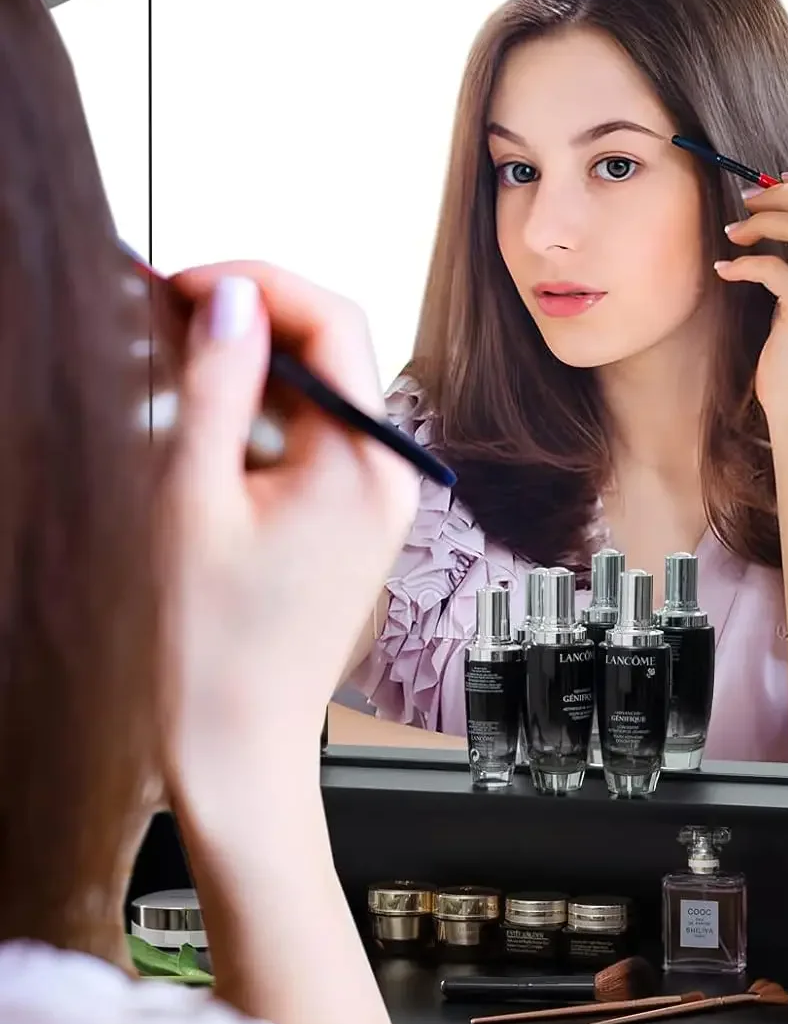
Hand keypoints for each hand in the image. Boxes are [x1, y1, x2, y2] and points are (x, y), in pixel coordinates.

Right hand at [156, 262, 417, 830]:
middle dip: (252, 318)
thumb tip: (227, 295)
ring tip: (172, 367)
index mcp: (363, 462)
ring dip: (251, 367)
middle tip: (164, 313)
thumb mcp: (194, 495)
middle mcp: (386, 474)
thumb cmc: (214, 644)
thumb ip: (215, 383)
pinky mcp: (353, 520)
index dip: (257, 281)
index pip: (332, 319)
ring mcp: (375, 498)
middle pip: (332, 349)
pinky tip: (205, 425)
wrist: (241, 742)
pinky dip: (261, 415)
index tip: (183, 281)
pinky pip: (314, 437)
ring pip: (318, 391)